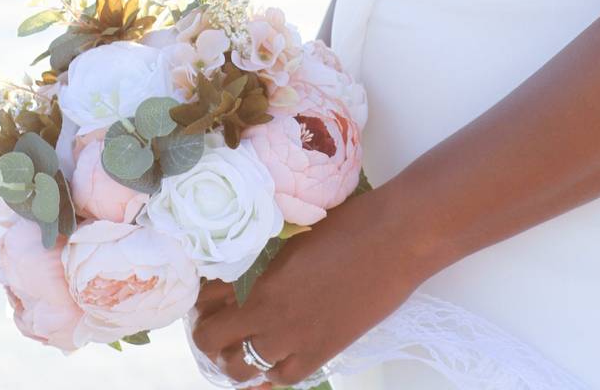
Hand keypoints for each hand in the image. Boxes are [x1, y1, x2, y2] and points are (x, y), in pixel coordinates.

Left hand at [190, 187, 433, 386]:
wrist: (397, 238)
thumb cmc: (351, 224)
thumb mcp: (295, 239)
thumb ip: (268, 263)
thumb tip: (253, 272)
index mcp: (259, 285)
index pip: (206, 311)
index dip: (202, 307)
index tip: (212, 296)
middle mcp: (271, 319)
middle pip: (215, 347)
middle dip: (213, 336)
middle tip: (224, 320)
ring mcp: (299, 340)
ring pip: (244, 370)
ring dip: (238, 358)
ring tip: (246, 343)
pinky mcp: (327, 350)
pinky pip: (285, 377)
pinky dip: (273, 371)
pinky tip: (277, 356)